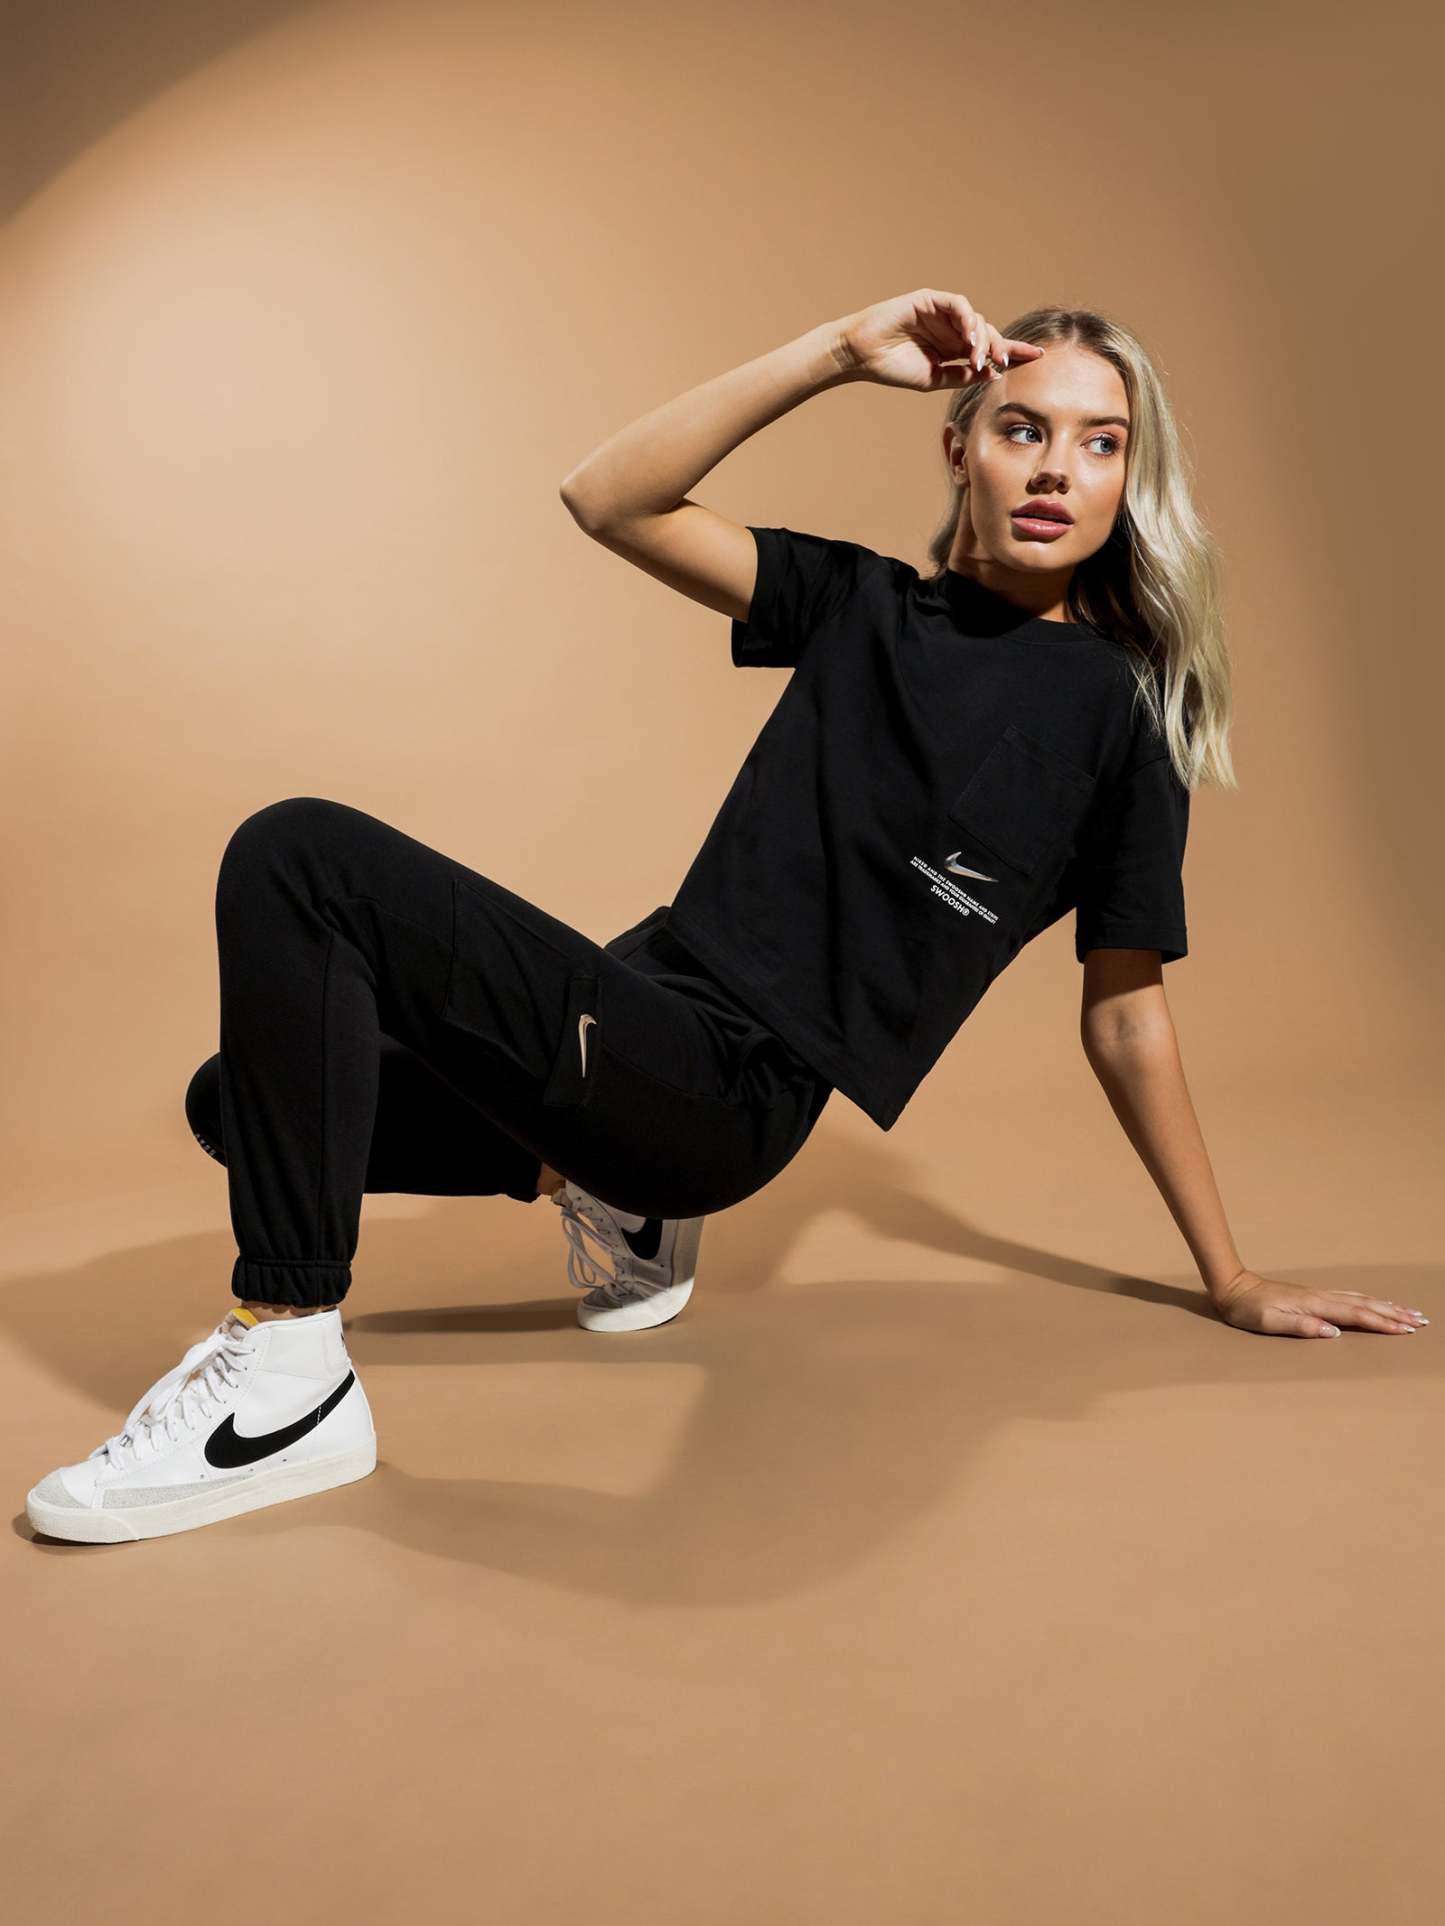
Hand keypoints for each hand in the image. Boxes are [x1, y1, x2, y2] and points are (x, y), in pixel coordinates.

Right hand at [831, 288, 1045, 392]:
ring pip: (976, 319)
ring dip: (982, 339)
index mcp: (953, 349)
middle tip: (1006, 362)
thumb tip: (993, 374)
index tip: (1036, 357)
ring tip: (981, 358)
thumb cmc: (892, 369)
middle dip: (1001, 347)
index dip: (1013, 351)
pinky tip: (969, 337)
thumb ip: (963, 375)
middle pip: (988, 333)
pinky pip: (958, 305)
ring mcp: (941, 313)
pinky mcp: (930, 300)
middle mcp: (951, 329)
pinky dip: (968, 319)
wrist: (862, 356)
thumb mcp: (934, 379)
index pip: (989, 348)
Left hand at [1209, 1269, 1429, 1337]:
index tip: (1405, 1330)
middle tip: (1421, 1321)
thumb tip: (1333, 1333)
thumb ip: (1301, 1326)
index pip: (1356, 1315)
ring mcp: (1319, 1295)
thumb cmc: (1248, 1309)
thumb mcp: (1269, 1322)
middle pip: (1365, 1305)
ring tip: (1409, 1312)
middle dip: (1394, 1314)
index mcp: (1314, 1306)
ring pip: (1361, 1299)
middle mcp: (1321, 1297)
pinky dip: (1368, 1301)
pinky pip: (1350, 1297)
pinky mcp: (1314, 1296)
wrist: (1233, 1287)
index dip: (1382, 1323)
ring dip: (1386, 1306)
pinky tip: (1375, 1303)